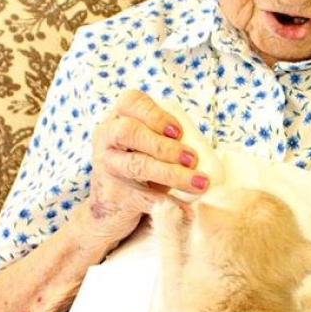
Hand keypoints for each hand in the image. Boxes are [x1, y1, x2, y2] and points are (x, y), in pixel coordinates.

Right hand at [87, 89, 209, 245]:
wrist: (112, 210)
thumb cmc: (140, 170)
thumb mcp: (149, 148)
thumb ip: (168, 140)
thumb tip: (204, 149)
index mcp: (118, 119)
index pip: (130, 102)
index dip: (155, 114)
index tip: (178, 131)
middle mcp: (106, 139)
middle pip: (129, 132)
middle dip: (163, 145)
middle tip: (191, 158)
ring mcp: (106, 167)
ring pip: (137, 165)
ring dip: (172, 173)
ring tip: (199, 182)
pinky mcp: (113, 196)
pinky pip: (143, 198)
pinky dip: (170, 204)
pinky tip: (188, 209)